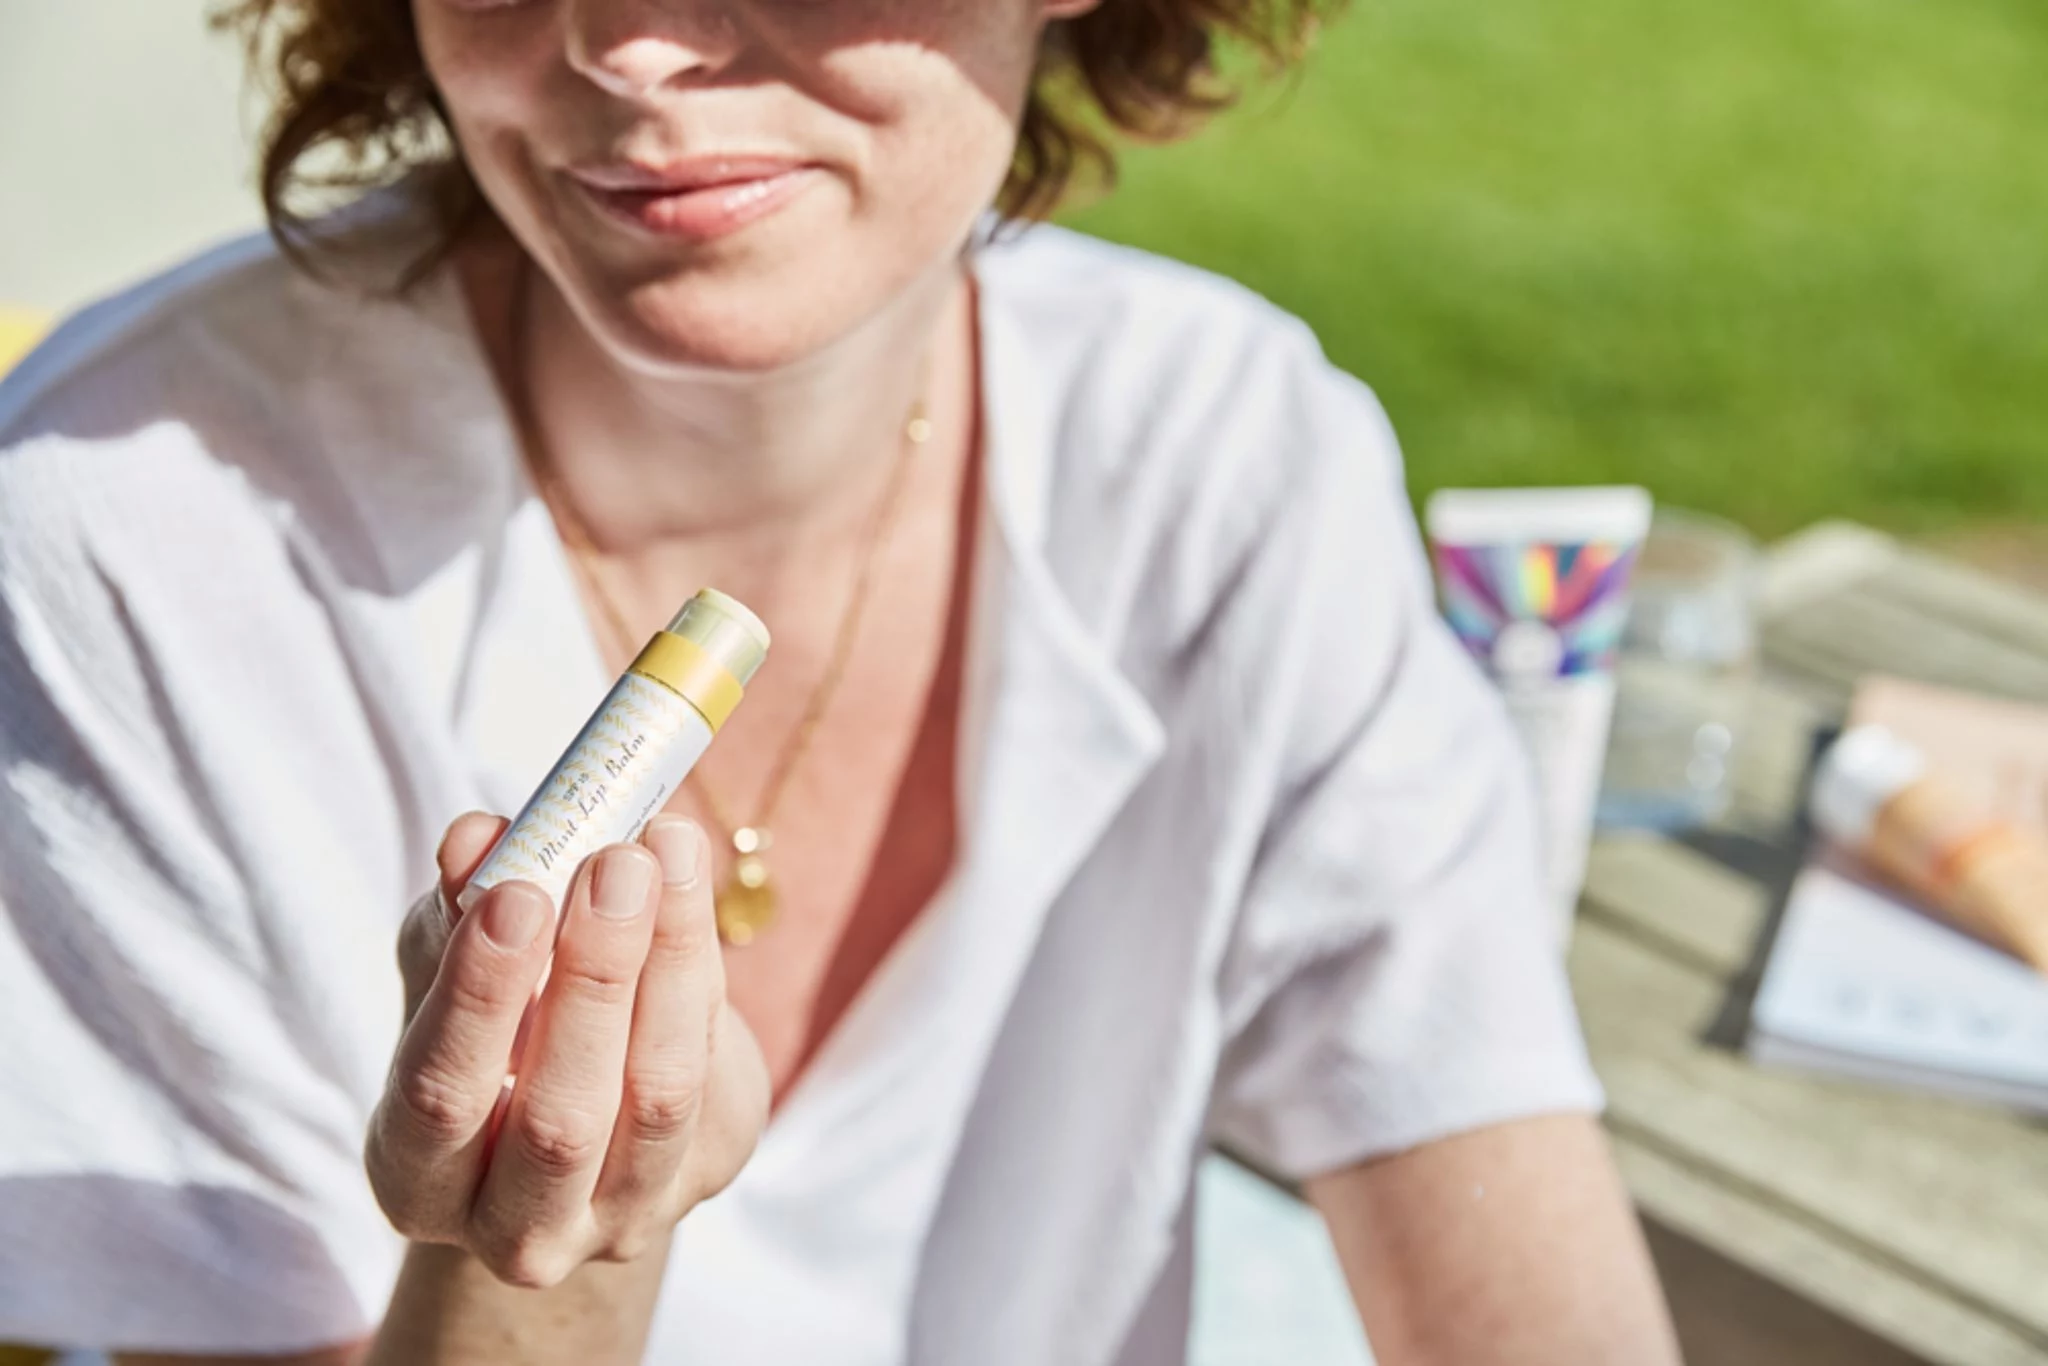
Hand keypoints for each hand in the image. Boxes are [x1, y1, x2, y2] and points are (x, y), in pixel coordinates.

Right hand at [366, 811, 768, 1288]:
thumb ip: (454, 914)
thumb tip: (474, 839)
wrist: (586, 1114)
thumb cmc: (494, 1035)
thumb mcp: (453, 977)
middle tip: (615, 864)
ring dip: (668, 960)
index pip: (441, 1099)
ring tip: (666, 851)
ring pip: (658, 1095)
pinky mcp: (706, 1173)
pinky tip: (688, 885)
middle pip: (561, 1119)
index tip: (515, 895)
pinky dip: (703, 971)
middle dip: (593, 978)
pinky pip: (714, 1071)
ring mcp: (622, 1216)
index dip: (479, 998)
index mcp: (420, 1181)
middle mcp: (519, 1230)